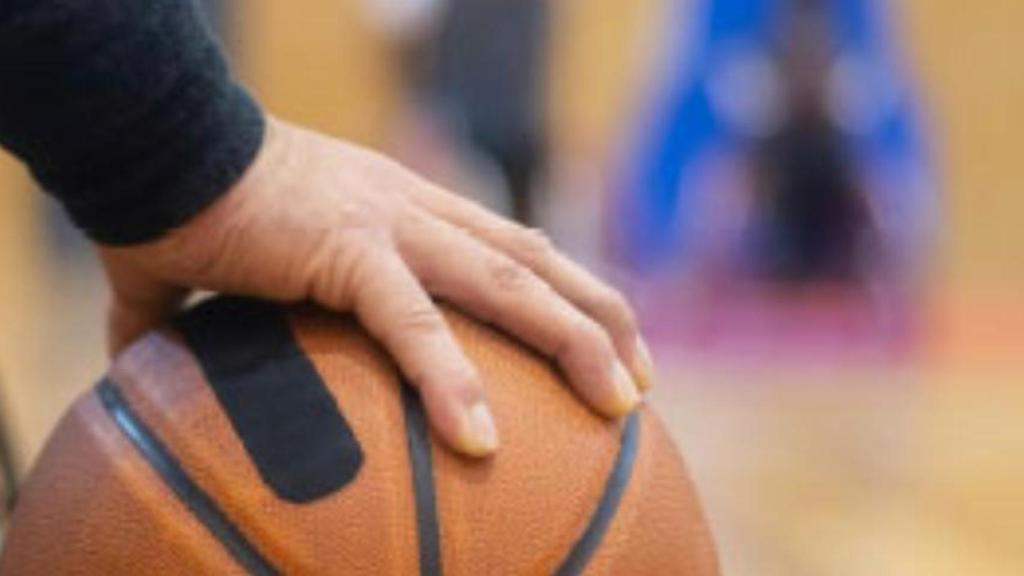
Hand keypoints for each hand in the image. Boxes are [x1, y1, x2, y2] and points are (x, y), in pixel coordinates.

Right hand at [98, 117, 653, 456]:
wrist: (152, 140)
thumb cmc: (185, 200)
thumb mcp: (220, 262)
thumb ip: (196, 316)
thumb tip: (134, 368)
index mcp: (402, 207)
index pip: (506, 241)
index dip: (561, 285)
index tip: (600, 337)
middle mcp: (414, 207)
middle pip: (533, 258)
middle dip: (598, 316)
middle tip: (641, 381)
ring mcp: (389, 223)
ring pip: (506, 280)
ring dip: (572, 339)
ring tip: (621, 403)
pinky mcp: (347, 249)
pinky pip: (411, 321)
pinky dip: (449, 378)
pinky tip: (479, 441)